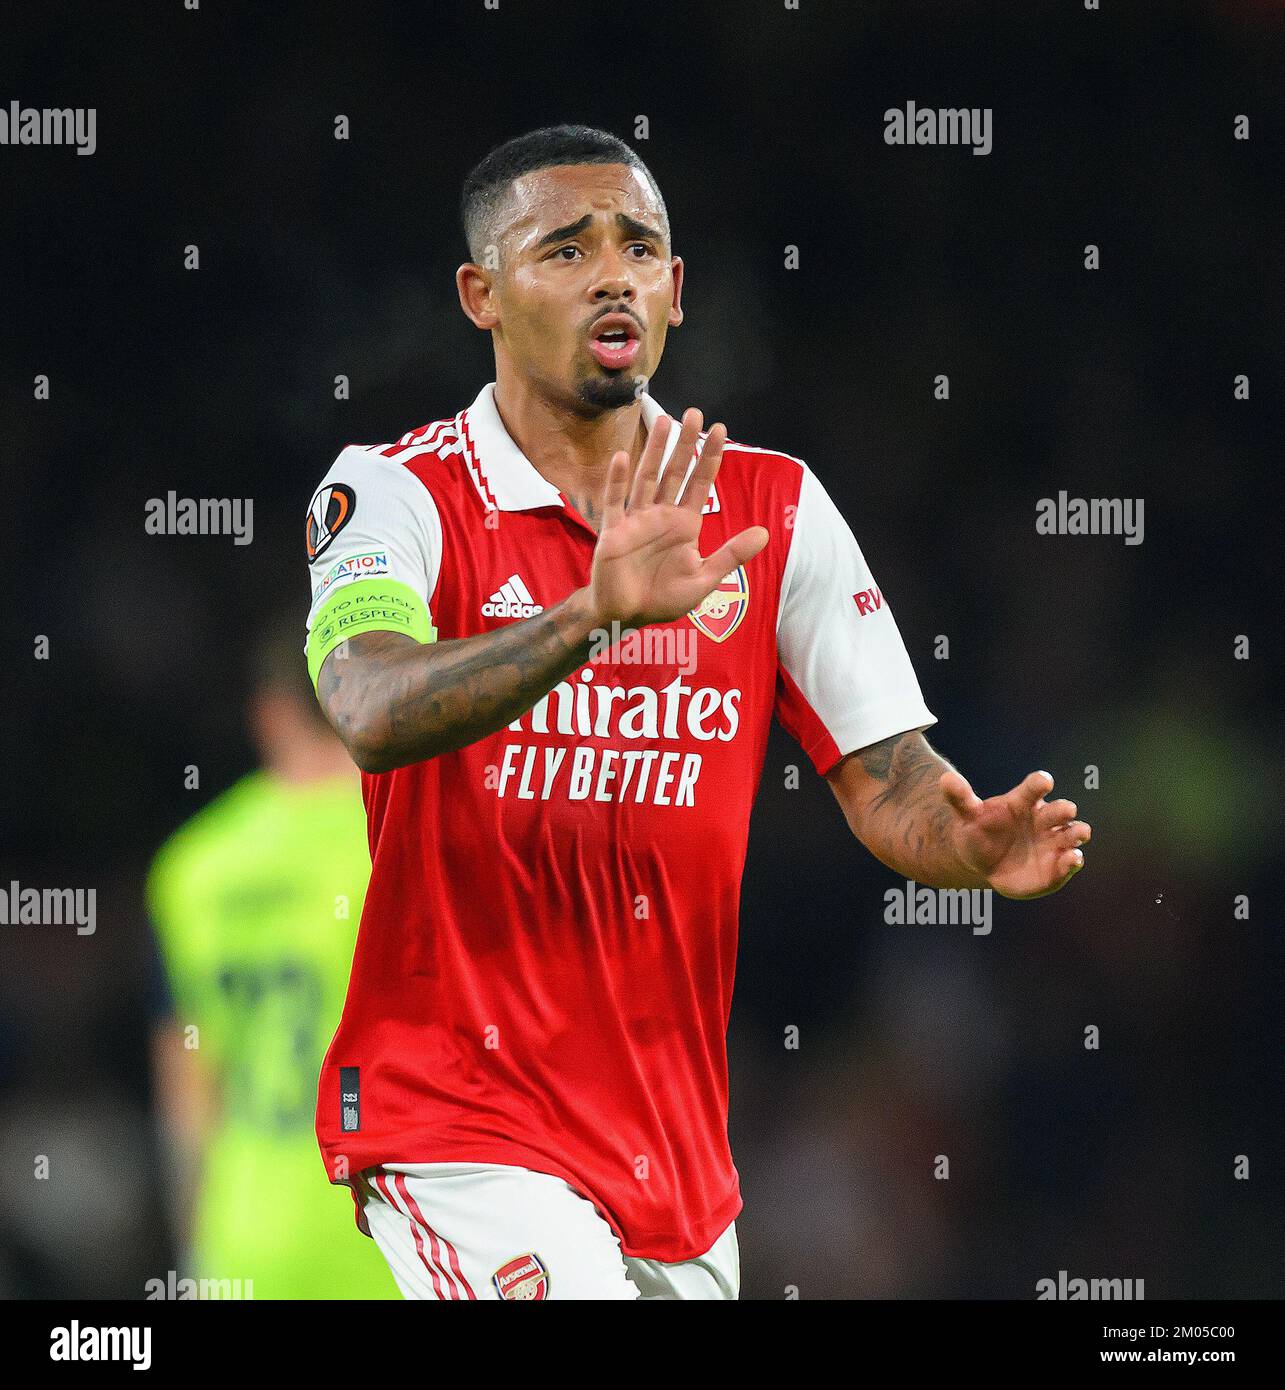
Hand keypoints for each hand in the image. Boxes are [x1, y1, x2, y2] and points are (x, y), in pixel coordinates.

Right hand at [588, 408, 768, 628]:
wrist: (626, 615)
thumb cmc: (664, 599)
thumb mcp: (704, 578)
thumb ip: (731, 555)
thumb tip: (765, 533)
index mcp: (685, 525)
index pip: (700, 484)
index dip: (710, 458)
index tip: (720, 430)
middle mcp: (662, 516)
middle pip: (675, 472)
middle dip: (685, 444)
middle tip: (694, 413)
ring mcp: (636, 520)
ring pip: (647, 478)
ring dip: (655, 451)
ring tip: (664, 421)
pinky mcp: (614, 531)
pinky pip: (615, 501)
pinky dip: (617, 480)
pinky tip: (623, 457)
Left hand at [942, 769, 1090, 899]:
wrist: (984, 861)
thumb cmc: (979, 830)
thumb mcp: (967, 814)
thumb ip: (959, 798)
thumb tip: (945, 779)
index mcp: (1024, 802)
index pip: (1034, 787)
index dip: (1040, 783)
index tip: (1043, 781)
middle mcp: (1045, 819)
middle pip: (1060, 810)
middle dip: (1064, 810)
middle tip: (1066, 811)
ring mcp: (1054, 841)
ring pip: (1072, 834)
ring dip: (1077, 833)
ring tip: (1078, 834)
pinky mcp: (1058, 866)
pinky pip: (1070, 862)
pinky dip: (1073, 861)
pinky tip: (1072, 860)